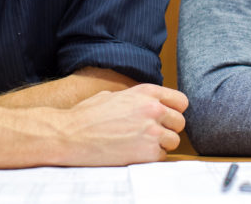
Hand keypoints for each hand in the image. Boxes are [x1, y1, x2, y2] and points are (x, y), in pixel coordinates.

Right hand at [51, 83, 187, 165]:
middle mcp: (153, 109)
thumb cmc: (86, 115)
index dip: (174, 111)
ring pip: (174, 141)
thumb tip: (145, 105)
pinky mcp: (147, 152)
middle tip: (151, 135)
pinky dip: (150, 158)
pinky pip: (161, 157)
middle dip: (168, 129)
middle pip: (180, 122)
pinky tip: (134, 154)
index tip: (166, 119)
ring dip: (161, 145)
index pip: (180, 101)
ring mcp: (152, 130)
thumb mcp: (113, 95)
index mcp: (146, 92)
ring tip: (141, 146)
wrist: (70, 135)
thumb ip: (135, 99)